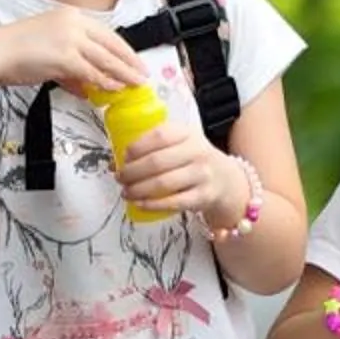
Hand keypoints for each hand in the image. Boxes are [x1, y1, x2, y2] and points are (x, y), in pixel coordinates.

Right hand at [0, 8, 150, 96]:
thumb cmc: (15, 51)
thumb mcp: (48, 52)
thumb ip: (70, 68)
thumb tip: (85, 86)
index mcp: (70, 16)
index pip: (105, 32)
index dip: (122, 49)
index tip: (133, 60)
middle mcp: (74, 23)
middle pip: (111, 44)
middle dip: (129, 61)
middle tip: (142, 74)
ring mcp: (70, 38)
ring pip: (105, 58)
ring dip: (122, 73)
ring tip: (134, 84)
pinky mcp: (66, 56)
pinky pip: (92, 72)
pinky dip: (105, 82)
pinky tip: (114, 88)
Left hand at [114, 117, 243, 225]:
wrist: (226, 180)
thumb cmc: (193, 160)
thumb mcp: (180, 144)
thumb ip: (152, 148)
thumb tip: (113, 162)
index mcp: (187, 133)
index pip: (159, 136)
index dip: (137, 147)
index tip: (124, 157)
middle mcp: (197, 151)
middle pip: (156, 162)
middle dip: (132, 172)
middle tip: (120, 178)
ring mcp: (202, 174)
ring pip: (162, 183)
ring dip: (138, 190)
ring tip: (126, 192)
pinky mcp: (203, 196)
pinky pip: (173, 202)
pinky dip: (152, 205)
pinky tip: (140, 204)